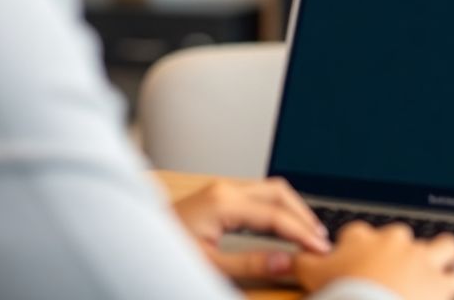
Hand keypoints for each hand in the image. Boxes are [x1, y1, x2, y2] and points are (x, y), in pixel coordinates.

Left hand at [172, 177, 329, 281]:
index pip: (276, 215)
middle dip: (303, 215)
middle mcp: (225, 189)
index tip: (320, 249)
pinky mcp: (219, 195)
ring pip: (270, 190)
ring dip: (292, 209)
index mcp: (223, 202)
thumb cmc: (163, 251)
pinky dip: (277, 208)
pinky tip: (284, 225)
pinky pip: (258, 194)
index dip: (302, 233)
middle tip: (320, 240)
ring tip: (308, 233)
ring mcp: (221, 189)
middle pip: (279, 192)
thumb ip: (250, 264)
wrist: (134, 241)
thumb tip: (286, 261)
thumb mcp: (208, 265)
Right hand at [297, 222, 453, 299]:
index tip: (357, 265)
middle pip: (403, 237)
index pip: (359, 234)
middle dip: (400, 252)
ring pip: (444, 248)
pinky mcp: (442, 282)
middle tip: (394, 274)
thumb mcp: (312, 276)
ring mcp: (421, 260)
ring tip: (435, 276)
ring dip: (441, 261)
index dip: (358, 250)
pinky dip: (451, 288)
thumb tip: (289, 256)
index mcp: (363, 238)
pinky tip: (446, 296)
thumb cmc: (342, 293)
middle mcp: (395, 242)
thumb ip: (302, 262)